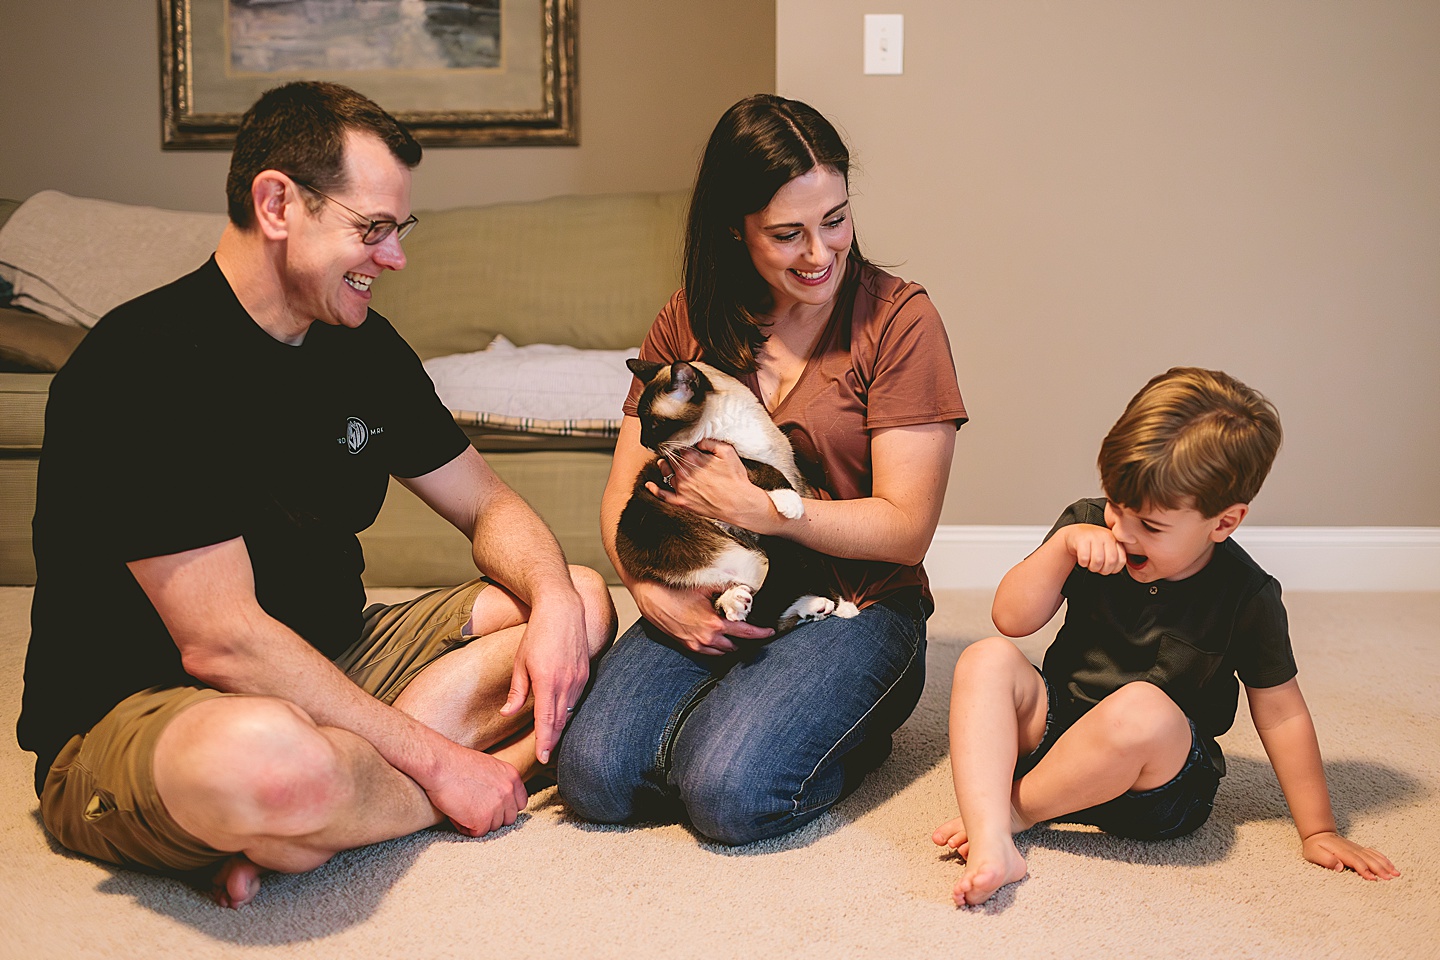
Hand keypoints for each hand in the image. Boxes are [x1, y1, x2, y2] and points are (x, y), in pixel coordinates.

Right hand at [427, 740, 527, 837]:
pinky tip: (457, 815)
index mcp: (512, 777)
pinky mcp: (483, 819)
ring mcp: (497, 806)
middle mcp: (508, 791)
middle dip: (493, 817)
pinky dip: (466, 827)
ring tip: (462, 809)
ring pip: (493, 827)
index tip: (493, 807)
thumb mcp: (488, 767)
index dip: (506, 808)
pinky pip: (478, 833)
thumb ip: (498, 782)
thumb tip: (497, 798)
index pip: (520, 803)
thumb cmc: (456, 764)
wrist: (440, 765)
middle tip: (474, 809)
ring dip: (478, 822)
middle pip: (509, 818)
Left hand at [500, 588, 589, 764]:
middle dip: (552, 740)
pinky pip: (578, 698)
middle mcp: (567, 683)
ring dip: (561, 726)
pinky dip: (569, 710)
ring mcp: (579, 678)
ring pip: (570, 711)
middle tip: (545, 756)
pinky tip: (562, 716)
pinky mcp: (586, 673)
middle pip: (560, 721)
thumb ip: (517, 691)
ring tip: (551, 740)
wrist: (562, 610)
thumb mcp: (520, 662)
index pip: (546, 721)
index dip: (544, 742)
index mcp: (547, 682)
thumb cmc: (538, 633)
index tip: (542, 758)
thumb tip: (507, 713)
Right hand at [631, 579, 772, 655]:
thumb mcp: (705, 585)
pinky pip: (708, 653)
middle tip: (753, 632)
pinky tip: (719, 639)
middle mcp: (706, 638)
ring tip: (737, 636)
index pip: (746, 633)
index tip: (770, 632)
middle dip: (746, 640)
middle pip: (736, 646)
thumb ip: (726, 588)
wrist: (649, 594)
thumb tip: (742, 587)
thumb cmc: (673, 589)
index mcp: (714, 624)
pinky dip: (717, 648)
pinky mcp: (686, 645)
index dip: (761, 633)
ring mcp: (695, 644)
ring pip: (722, 652)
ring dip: (731, 645)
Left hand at [646, 439, 775, 531]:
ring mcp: (681, 487)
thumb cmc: (735, 479)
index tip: (683, 444)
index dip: (681, 444)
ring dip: (666, 466)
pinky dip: (654, 489)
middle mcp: (683, 472)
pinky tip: (649, 484)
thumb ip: (710, 442)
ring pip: (666, 472)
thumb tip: (698, 440)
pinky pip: (662, 495)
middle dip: (673, 454)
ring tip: (668, 463)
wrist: (739, 504)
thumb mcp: (727, 452)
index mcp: (693, 458)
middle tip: (677, 453)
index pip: (679, 446)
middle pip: (670, 458)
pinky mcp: (681, 502)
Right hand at [1064, 524, 1126, 574]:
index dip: (1113, 569)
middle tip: (1098, 568)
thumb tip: (1119, 568)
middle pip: (1111, 561)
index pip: (1121, 560)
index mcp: (1115, 540)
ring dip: (1093, 567)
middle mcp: (1106, 536)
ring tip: (1090, 564)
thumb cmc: (1092, 545)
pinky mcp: (1081, 539)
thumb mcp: (1107, 548)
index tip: (1107, 568)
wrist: (1074, 535)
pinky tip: (1083, 559)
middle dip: (1103, 570)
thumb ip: (1117, 556)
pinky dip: (1083, 563)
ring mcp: (1094, 536)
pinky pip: (1084, 558)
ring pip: (1098, 560)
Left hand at [1302, 831, 1400, 880]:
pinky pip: (1373, 853)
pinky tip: (1391, 865)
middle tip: (1390, 878)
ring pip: (1373, 856)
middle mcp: (1351, 849)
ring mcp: (1357, 848)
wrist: (1318, 833)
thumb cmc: (1314, 847)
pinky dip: (1383, 858)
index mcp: (1341, 851)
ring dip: (1385, 864)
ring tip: (1396, 873)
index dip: (1364, 870)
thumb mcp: (1313, 853)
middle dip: (1379, 869)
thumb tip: (1338, 867)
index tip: (1373, 878)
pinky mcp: (1359, 849)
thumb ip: (1325, 859)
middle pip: (1368, 859)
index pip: (1355, 861)